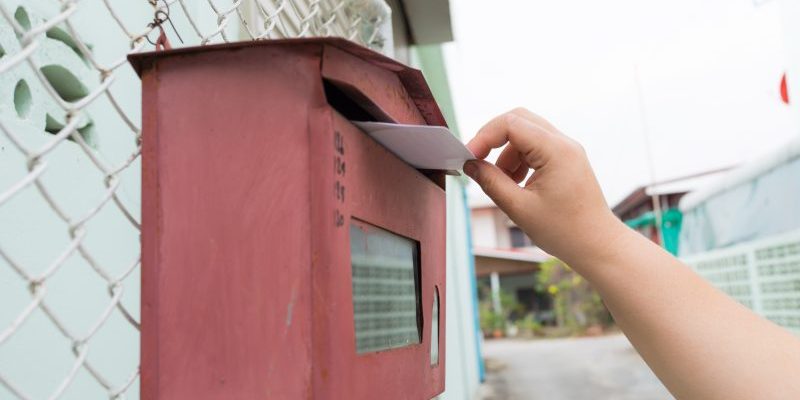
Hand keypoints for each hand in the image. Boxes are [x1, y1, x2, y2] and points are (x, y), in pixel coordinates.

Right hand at [463, 108, 623, 265]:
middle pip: (519, 120)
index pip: (511, 124)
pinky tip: (515, 183)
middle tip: (477, 160)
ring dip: (506, 153)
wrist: (597, 245)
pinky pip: (535, 148)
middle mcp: (564, 144)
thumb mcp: (519, 208)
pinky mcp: (566, 161)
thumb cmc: (565, 231)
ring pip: (525, 134)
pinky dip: (518, 160)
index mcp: (556, 151)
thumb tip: (471, 165)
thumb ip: (491, 182)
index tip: (469, 156)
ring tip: (502, 182)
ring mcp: (567, 151)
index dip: (485, 136)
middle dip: (493, 138)